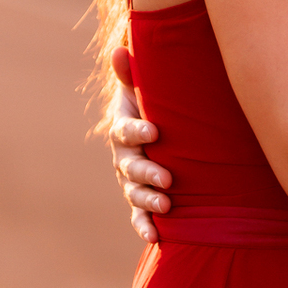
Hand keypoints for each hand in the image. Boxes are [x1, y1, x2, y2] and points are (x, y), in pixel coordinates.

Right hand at [108, 46, 170, 244]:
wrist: (164, 128)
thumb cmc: (158, 103)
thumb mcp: (147, 87)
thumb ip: (133, 73)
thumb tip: (120, 50)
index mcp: (124, 128)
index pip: (125, 130)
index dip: (137, 130)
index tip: (154, 130)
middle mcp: (124, 157)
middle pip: (130, 166)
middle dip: (147, 172)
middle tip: (167, 178)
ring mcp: (132, 180)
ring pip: (135, 193)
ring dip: (148, 201)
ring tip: (166, 206)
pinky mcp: (142, 198)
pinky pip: (139, 215)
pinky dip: (144, 226)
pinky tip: (155, 237)